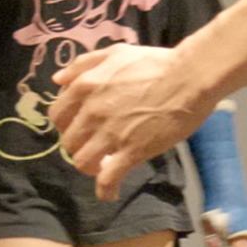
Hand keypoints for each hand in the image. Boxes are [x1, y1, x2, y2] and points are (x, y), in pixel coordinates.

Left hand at [51, 43, 218, 200]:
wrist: (188, 77)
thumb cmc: (155, 63)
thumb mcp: (114, 53)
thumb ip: (83, 64)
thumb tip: (58, 80)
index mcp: (84, 87)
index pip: (57, 115)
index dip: (67, 124)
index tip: (80, 127)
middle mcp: (91, 112)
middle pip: (68, 141)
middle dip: (79, 146)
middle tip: (95, 145)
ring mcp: (110, 134)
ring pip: (81, 161)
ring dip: (90, 166)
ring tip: (102, 165)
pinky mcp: (131, 151)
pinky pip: (108, 178)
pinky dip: (106, 189)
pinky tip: (109, 193)